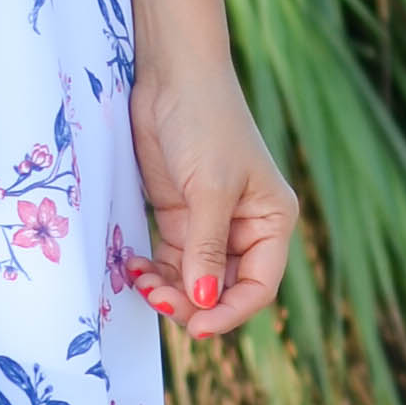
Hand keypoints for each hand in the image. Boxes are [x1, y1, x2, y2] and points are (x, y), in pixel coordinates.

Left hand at [125, 55, 298, 338]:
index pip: (258, 286)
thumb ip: (205, 247)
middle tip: (157, 299)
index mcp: (271, 222)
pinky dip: (154, 272)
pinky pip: (170, 261)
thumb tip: (204, 300)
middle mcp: (245, 229)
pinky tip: (134, 269)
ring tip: (141, 283)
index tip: (197, 328)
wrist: (172, 77)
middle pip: (223, 289)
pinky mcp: (179, 216)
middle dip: (192, 302)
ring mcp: (210, 224)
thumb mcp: (209, 188)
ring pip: (193, 280)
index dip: (230, 312)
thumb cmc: (205, 124)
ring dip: (168, 290)